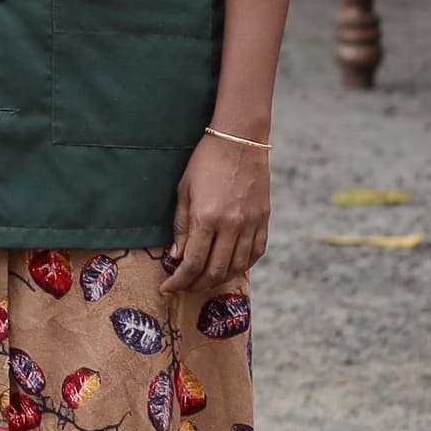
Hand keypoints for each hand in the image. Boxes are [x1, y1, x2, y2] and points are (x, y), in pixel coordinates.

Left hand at [166, 129, 270, 292]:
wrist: (239, 140)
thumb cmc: (205, 162)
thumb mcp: (183, 191)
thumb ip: (180, 226)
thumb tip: (177, 257)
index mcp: (206, 218)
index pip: (192, 263)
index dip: (178, 281)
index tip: (167, 289)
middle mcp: (231, 225)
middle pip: (215, 271)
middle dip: (196, 285)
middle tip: (184, 288)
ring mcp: (251, 224)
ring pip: (237, 267)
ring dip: (219, 280)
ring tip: (204, 281)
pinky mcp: (263, 220)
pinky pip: (255, 253)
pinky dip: (242, 266)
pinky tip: (230, 268)